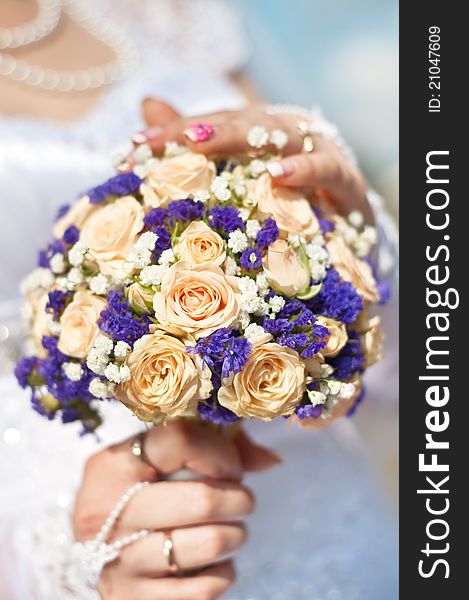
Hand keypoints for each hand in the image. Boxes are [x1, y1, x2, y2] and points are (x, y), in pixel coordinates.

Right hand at [74, 420, 279, 599]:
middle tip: (239, 499)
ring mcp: (117, 560)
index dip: (221, 452)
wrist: (101, 545)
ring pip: (211, 544)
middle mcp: (106, 511)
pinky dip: (222, 574)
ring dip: (235, 535)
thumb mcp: (164, 456)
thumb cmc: (144, 488)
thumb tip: (270, 460)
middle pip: (203, 500)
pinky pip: (204, 591)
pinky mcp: (130, 599)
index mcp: (113, 464)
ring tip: (229, 528)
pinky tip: (213, 561)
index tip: (230, 466)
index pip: (181, 441)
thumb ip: (217, 443)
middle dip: (239, 498)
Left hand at [131, 99, 371, 223]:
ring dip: (239, 136)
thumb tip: (148, 104)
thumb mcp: (244, 177)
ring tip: (201, 142)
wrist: (347, 214)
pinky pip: (322, 168)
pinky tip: (277, 175)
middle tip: (160, 141)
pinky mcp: (341, 174)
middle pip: (237, 123)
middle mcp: (278, 133)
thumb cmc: (288, 195)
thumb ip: (198, 144)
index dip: (170, 136)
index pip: (208, 126)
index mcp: (253, 133)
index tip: (131, 149)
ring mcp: (311, 149)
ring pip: (275, 133)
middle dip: (197, 129)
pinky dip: (302, 170)